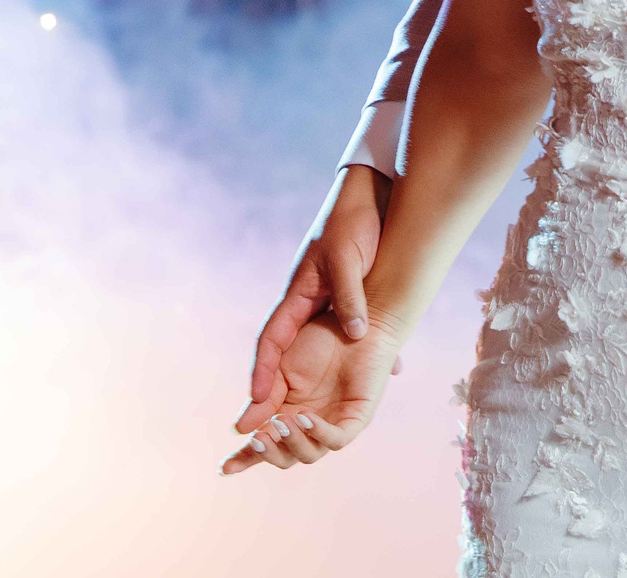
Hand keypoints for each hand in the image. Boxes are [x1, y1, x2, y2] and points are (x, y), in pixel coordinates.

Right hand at [221, 316, 399, 474]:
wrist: (352, 319)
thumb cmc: (317, 340)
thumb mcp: (281, 370)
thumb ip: (264, 399)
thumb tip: (240, 429)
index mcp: (288, 415)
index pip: (265, 445)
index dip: (246, 458)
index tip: (224, 469)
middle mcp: (310, 426)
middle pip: (285, 457)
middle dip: (268, 452)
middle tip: (258, 437)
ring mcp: (333, 423)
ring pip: (309, 454)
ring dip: (291, 442)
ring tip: (282, 420)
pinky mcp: (357, 418)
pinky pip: (337, 439)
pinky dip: (318, 433)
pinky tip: (304, 417)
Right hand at [241, 165, 387, 430]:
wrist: (370, 197)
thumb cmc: (353, 223)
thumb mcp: (348, 260)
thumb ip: (350, 296)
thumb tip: (357, 334)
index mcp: (297, 294)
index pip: (271, 340)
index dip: (261, 372)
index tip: (253, 402)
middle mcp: (306, 304)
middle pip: (285, 355)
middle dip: (273, 391)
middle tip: (262, 428)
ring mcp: (323, 303)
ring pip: (314, 351)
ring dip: (309, 382)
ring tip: (303, 419)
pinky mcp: (346, 300)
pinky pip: (344, 338)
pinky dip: (352, 358)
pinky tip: (373, 375)